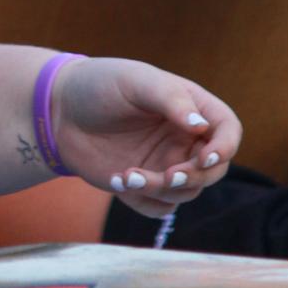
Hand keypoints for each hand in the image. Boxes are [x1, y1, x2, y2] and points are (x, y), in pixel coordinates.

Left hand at [54, 55, 239, 217]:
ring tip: (127, 175)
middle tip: (166, 175)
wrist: (58, 108)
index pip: (228, 131)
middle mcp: (184, 139)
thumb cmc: (100, 84)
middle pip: (213, 171)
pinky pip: (159, 207)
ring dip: (161, 189)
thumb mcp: (136, 81)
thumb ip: (171, 100)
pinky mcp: (144, 184)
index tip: (204, 158)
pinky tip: (117, 180)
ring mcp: (165, 163)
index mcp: (192, 108)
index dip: (225, 148)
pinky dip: (144, 201)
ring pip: (185, 192)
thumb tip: (202, 127)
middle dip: (193, 177)